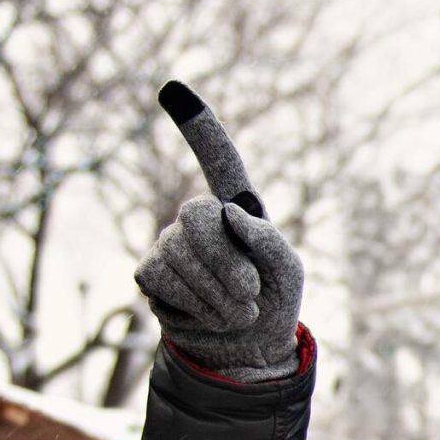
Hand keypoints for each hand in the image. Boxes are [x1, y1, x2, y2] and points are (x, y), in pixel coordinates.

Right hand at [136, 86, 299, 381]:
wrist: (247, 352)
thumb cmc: (275, 304)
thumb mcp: (290, 274)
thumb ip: (270, 241)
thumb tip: (231, 212)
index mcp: (236, 208)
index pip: (217, 160)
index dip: (196, 126)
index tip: (169, 86)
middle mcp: (197, 219)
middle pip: (196, 217)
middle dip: (225, 262)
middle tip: (250, 295)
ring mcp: (169, 243)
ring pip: (178, 256)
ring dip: (215, 295)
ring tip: (236, 312)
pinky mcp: (149, 274)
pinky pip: (162, 281)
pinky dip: (192, 306)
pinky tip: (206, 316)